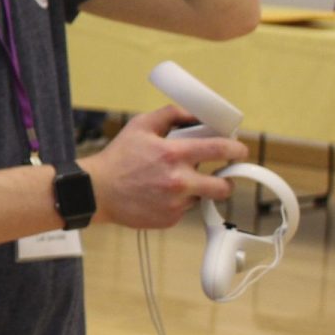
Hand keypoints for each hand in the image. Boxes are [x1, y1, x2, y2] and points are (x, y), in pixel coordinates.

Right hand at [81, 105, 246, 229]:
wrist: (96, 191)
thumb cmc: (117, 158)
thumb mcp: (140, 126)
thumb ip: (170, 115)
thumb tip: (195, 114)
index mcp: (173, 154)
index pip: (220, 150)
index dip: (237, 149)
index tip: (239, 150)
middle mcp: (178, 181)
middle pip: (223, 185)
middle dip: (226, 179)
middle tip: (219, 174)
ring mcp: (175, 203)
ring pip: (202, 198)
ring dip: (196, 190)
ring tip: (175, 183)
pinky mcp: (169, 220)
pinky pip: (185, 210)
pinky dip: (178, 203)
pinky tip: (160, 195)